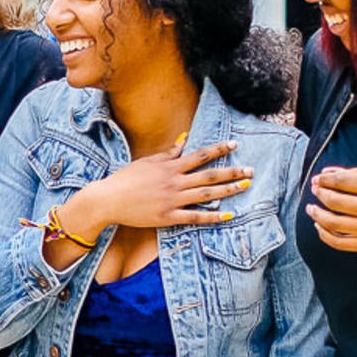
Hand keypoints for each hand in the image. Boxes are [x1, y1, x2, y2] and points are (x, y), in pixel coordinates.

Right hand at [62, 140, 251, 239]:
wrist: (107, 199)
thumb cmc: (124, 179)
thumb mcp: (146, 162)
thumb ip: (167, 153)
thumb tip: (184, 140)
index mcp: (169, 167)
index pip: (199, 155)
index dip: (218, 149)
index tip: (234, 145)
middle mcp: (174, 182)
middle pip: (209, 175)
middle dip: (232, 171)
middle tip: (250, 170)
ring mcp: (172, 200)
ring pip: (207, 194)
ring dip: (228, 189)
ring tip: (245, 185)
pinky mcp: (168, 216)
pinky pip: (195, 216)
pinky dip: (213, 216)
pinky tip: (228, 215)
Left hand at [307, 167, 356, 254]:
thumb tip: (327, 172)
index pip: (346, 181)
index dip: (326, 179)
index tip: (318, 178)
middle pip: (337, 202)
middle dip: (320, 193)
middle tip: (314, 189)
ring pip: (334, 223)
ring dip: (317, 214)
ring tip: (310, 207)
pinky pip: (340, 243)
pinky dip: (324, 234)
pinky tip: (319, 225)